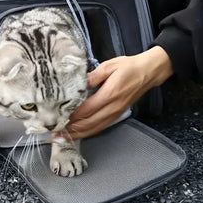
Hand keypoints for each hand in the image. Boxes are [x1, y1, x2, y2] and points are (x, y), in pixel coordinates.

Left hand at [59, 46, 173, 139]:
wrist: (148, 72)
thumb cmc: (128, 67)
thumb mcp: (109, 66)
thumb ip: (93, 75)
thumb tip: (78, 82)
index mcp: (109, 94)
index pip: (87, 109)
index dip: (72, 116)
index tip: (58, 119)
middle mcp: (112, 107)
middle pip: (89, 123)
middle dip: (71, 129)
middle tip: (54, 132)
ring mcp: (115, 113)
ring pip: (94, 128)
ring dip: (78, 134)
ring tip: (62, 137)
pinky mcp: (117, 115)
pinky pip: (100, 127)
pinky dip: (87, 132)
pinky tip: (78, 133)